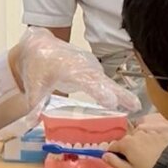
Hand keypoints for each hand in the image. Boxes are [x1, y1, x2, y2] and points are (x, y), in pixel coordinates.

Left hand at [12, 27, 140, 112]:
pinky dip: (117, 93)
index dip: (99, 91)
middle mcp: (84, 66)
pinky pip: (107, 82)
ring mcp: (91, 67)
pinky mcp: (94, 70)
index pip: (86, 80)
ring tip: (134, 108)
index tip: (111, 102)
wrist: (41, 45)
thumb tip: (32, 123)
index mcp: (69, 68)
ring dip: (122, 95)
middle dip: (120, 94)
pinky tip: (128, 104)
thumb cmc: (38, 64)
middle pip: (104, 81)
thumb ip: (35, 104)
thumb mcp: (34, 84)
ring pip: (108, 82)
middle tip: (135, 107)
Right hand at [102, 131, 167, 167]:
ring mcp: (150, 133)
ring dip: (139, 146)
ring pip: (139, 139)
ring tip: (145, 158)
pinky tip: (154, 154)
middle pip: (126, 141)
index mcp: (126, 143)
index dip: (113, 154)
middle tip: (133, 162)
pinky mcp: (161, 135)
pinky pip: (151, 138)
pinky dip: (150, 144)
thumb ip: (114, 162)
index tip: (117, 162)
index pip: (113, 146)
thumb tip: (104, 155)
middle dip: (126, 150)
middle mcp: (137, 134)